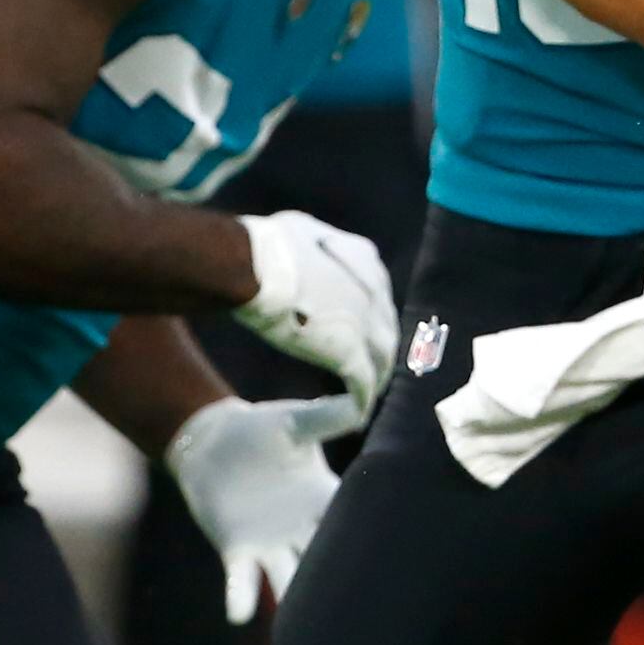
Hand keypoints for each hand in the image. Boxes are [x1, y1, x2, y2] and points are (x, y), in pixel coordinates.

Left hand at [168, 393, 359, 620]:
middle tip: (373, 612)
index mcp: (325, 498)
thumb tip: (367, 398)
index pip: (356, 525)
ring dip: (299, 603)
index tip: (404, 560)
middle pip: (331, 564)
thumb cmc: (261, 429)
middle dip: (349, 587)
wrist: (212, 440)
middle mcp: (303, 530)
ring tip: (313, 632)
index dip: (377, 541)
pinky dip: (241, 597)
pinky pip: (242, 580)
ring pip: (292, 580)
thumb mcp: (298, 421)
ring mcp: (272, 544)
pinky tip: (239, 615)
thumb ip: (331, 416)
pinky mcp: (237, 549)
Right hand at [229, 208, 399, 411]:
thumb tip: (311, 248)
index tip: (363, 326)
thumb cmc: (267, 245)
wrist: (257, 267)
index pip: (377, 292)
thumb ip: (317, 245)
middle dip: (380, 345)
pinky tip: (359, 413)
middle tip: (373, 363)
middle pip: (386, 326)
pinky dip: (363, 398)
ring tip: (369, 392)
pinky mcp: (349, 353)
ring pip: (382, 357)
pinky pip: (364, 382)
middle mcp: (374, 291)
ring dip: (377, 375)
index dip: (371, 313)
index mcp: (364, 259)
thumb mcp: (303, 231)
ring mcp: (365, 324)